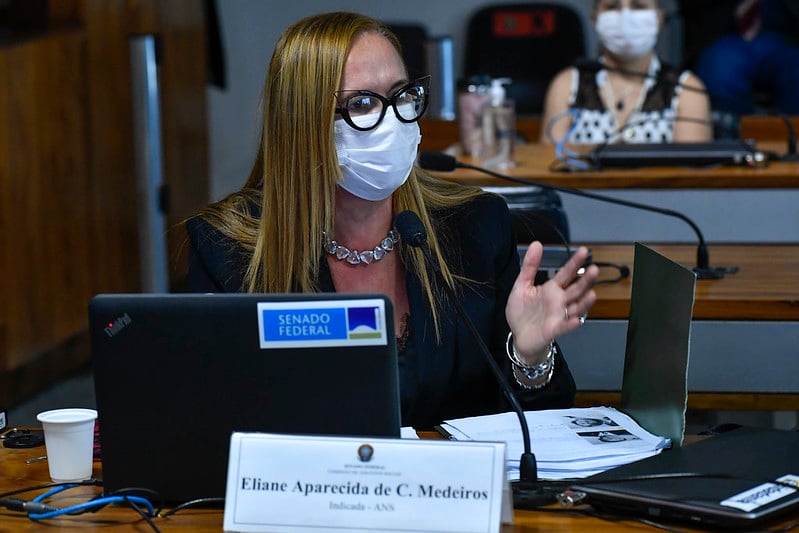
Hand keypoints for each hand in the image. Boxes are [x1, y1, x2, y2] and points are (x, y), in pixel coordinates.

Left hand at [505, 242, 597, 364]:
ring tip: (592, 294)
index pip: (566, 273)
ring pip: (575, 307)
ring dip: (584, 302)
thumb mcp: (522, 285)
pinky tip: (575, 320)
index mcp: (551, 289)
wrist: (518, 336)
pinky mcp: (553, 330)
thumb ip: (529, 266)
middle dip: (586, 280)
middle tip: (594, 269)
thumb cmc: (522, 312)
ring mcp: (558, 315)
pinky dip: (570, 324)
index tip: (584, 251)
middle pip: (576, 289)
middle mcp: (559, 301)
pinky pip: (563, 326)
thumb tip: (536, 245)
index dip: (574, 262)